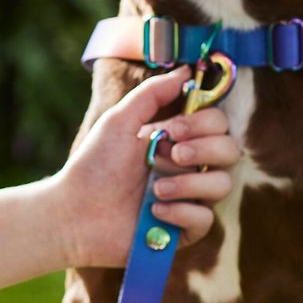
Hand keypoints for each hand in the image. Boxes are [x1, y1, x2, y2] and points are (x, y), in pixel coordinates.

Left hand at [52, 66, 241, 267]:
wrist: (72, 212)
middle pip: (230, 151)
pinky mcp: (181, 231)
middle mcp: (187, 169)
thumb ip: (153, 93)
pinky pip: (206, 219)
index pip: (217, 125)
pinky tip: (153, 211)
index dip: (204, 124)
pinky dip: (182, 212)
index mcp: (177, 141)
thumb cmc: (93, 166)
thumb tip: (188, 71)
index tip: (174, 128)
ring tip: (154, 189)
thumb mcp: (119, 120)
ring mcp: (187, 200)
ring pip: (222, 185)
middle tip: (173, 154)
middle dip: (205, 149)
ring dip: (190, 183)